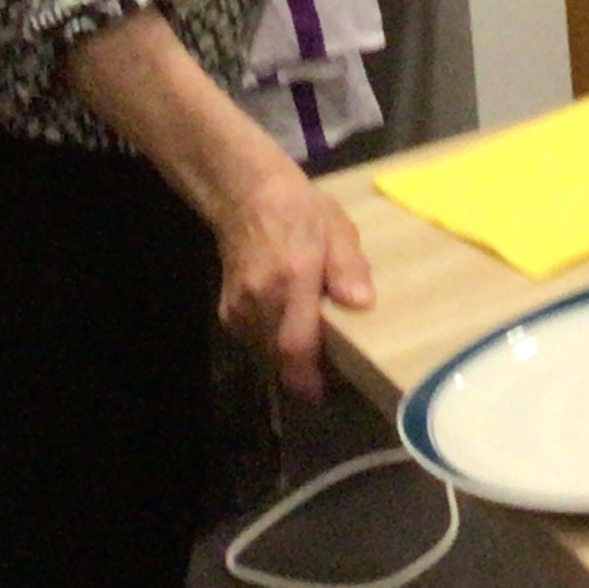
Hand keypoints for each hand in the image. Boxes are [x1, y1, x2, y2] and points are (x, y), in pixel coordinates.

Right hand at [61, 9, 375, 403]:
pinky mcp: (226, 309)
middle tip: (333, 376)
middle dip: (305, 373)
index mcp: (293, 277)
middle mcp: (261, 298)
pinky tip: (291, 330)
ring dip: (289, 359)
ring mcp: (239, 306)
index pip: (296, 343)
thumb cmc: (300, 209)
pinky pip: (253, 339)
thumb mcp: (337, 229)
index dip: (309, 376)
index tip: (326, 394)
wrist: (245, 194)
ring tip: (317, 355)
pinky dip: (272, 343)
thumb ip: (349, 268)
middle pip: (279, 357)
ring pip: (265, 352)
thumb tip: (362, 302)